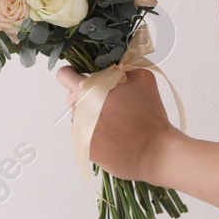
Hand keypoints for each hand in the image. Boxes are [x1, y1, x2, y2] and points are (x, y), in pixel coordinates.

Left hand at [56, 65, 174, 182]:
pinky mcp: (85, 150)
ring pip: (79, 117)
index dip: (71, 73)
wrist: (155, 153)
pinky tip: (115, 135)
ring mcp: (80, 133)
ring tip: (115, 120)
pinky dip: (95, 133)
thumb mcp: (143, 79)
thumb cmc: (150, 116)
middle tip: (108, 99)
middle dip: (86, 94)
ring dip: (91, 114)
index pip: (64, 76)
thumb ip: (126, 67)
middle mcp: (78, 112)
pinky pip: (84, 135)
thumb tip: (118, 65)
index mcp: (88, 91)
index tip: (81, 75)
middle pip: (72, 97)